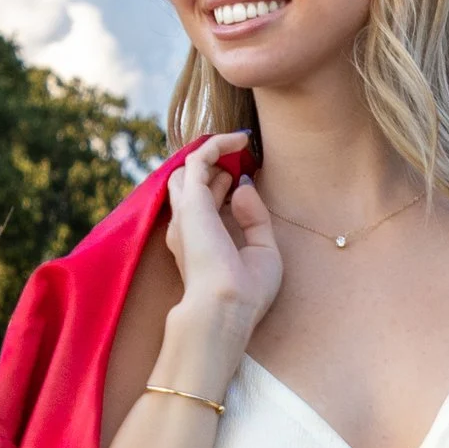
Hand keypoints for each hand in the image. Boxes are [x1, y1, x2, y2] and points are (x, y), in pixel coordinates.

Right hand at [163, 131, 282, 342]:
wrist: (225, 307)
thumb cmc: (245, 293)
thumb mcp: (262, 253)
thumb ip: (255, 219)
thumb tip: (244, 185)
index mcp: (200, 243)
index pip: (204, 203)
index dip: (223, 186)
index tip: (246, 180)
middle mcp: (187, 227)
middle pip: (193, 183)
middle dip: (216, 169)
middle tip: (242, 163)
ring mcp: (186, 212)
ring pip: (190, 168)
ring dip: (214, 154)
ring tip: (239, 145)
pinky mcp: (192, 200)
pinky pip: (200, 157)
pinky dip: (218, 143)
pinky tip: (240, 139)